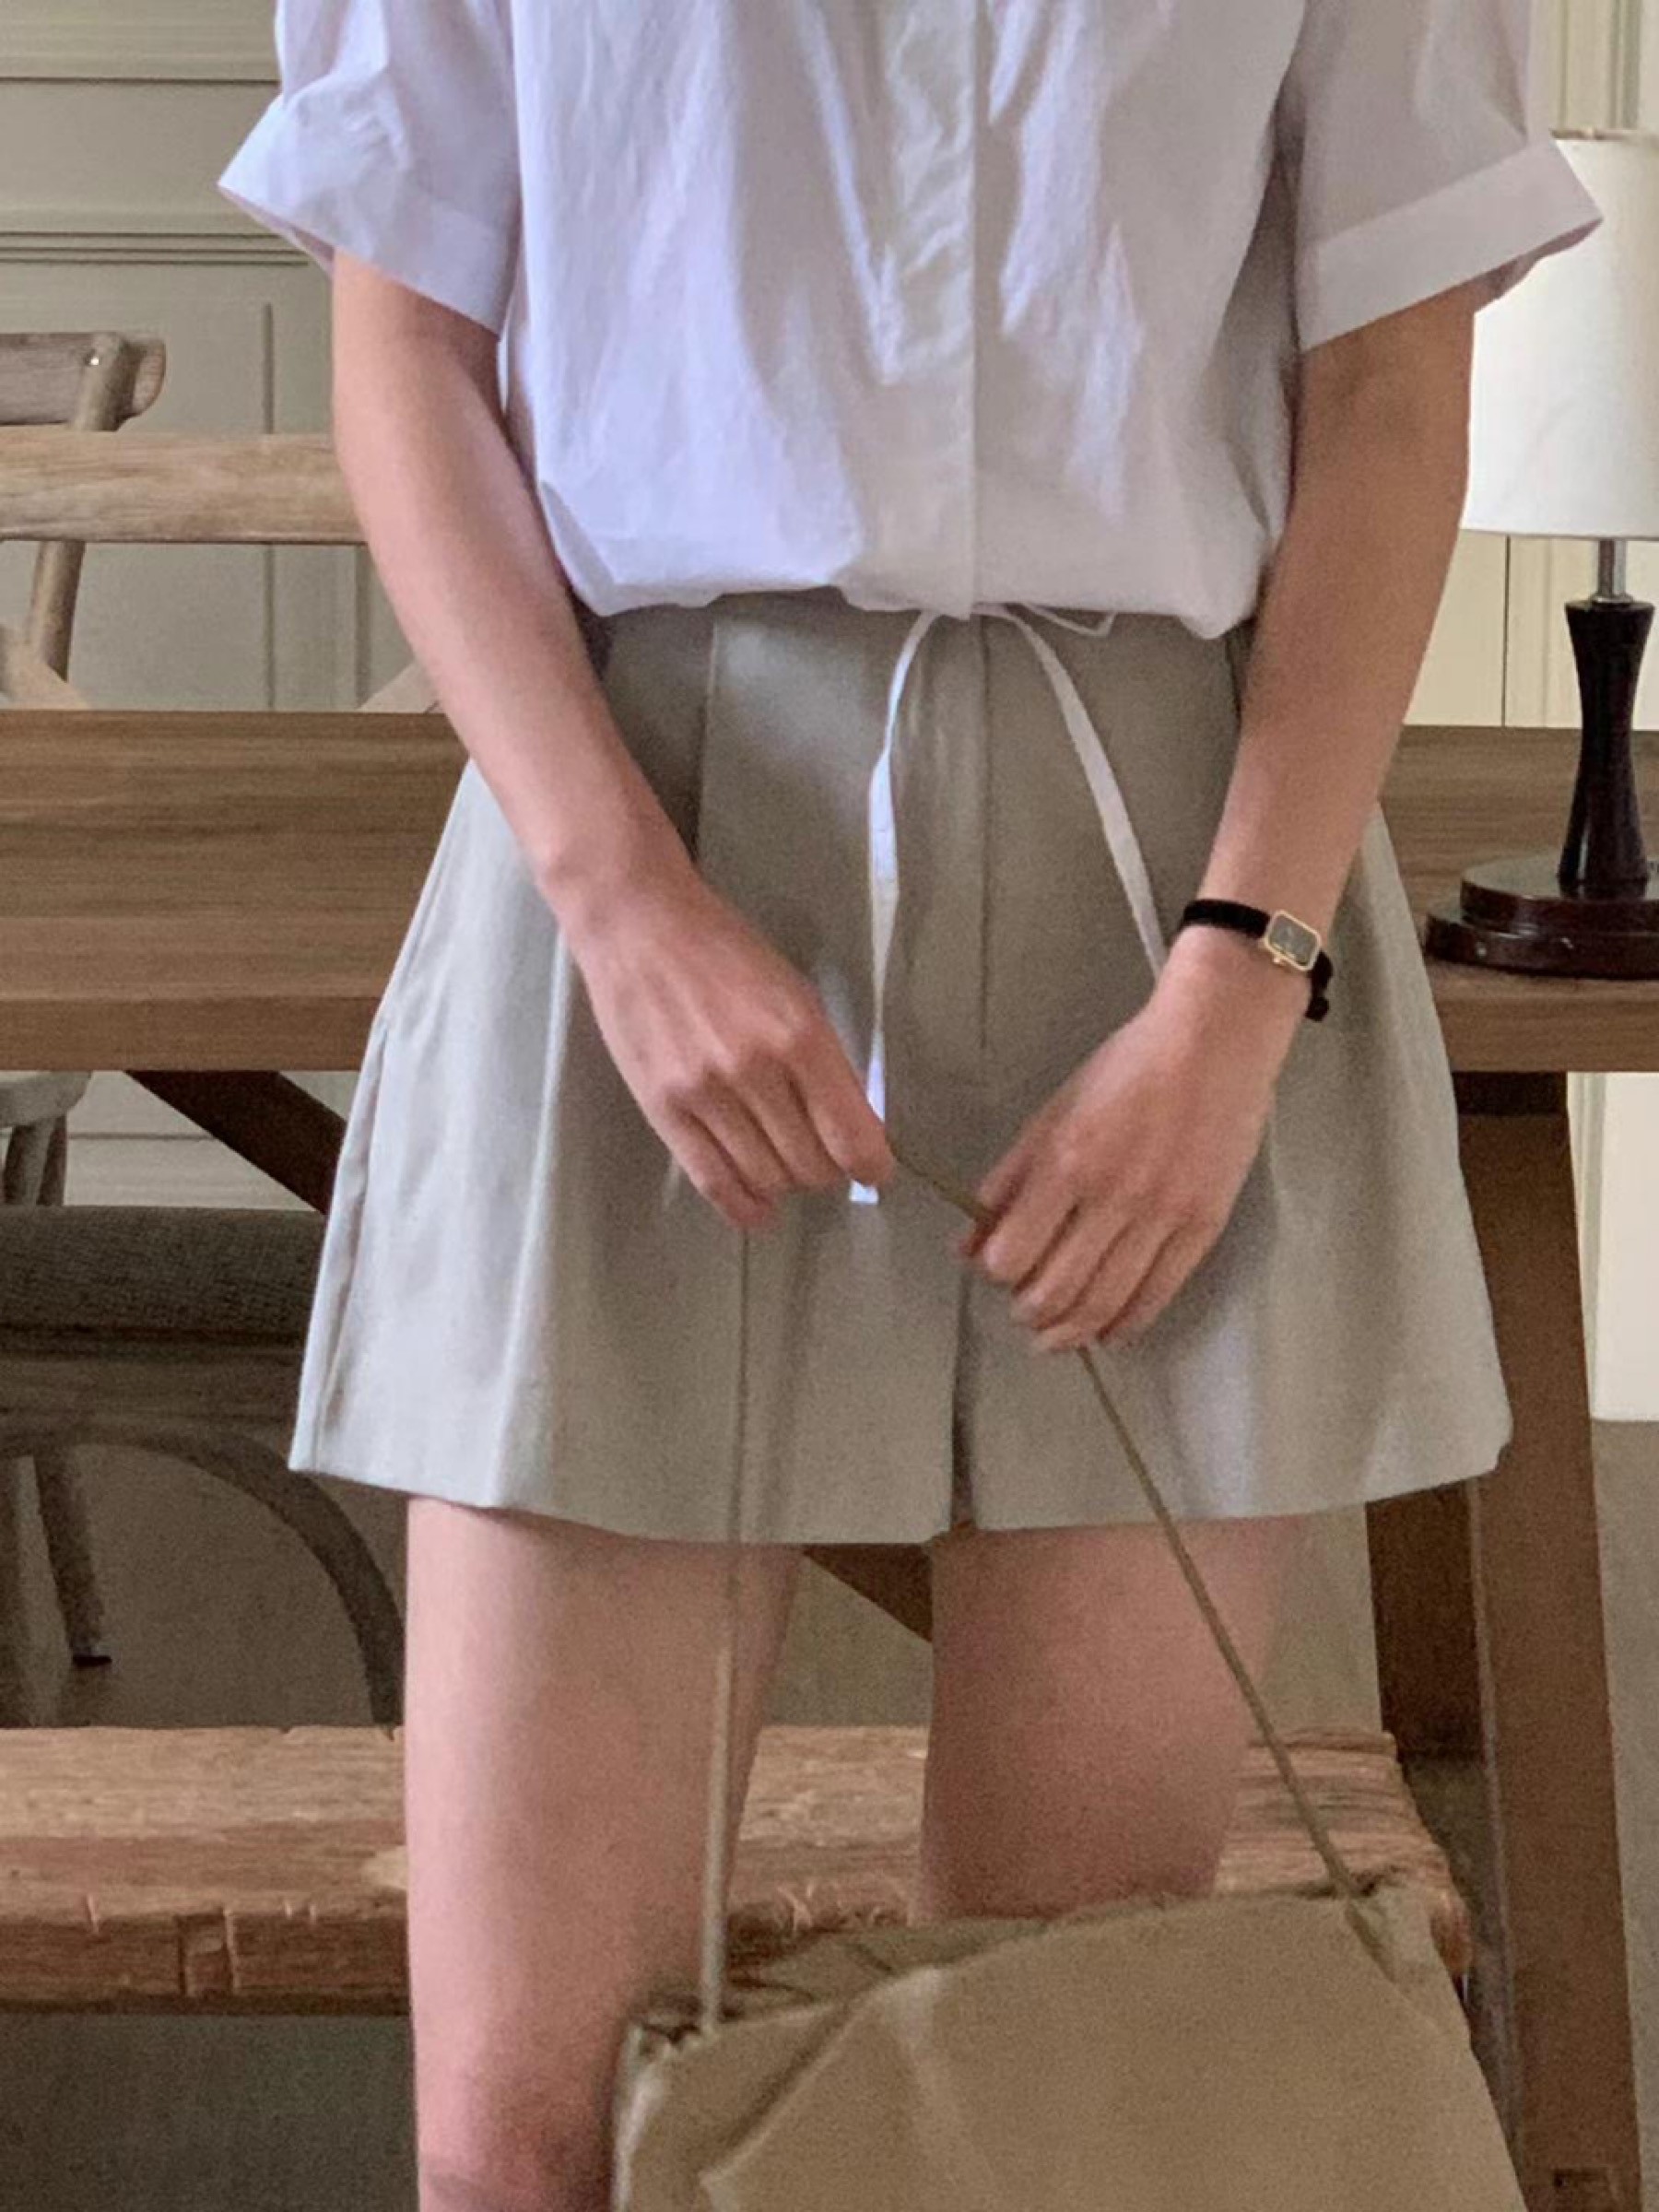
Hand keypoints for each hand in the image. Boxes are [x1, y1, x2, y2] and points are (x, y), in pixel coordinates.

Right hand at [567, 858, 894, 1230]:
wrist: (638, 926)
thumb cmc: (727, 952)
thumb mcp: (796, 994)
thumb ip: (824, 1061)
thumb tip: (852, 1129)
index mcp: (800, 1036)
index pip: (851, 1134)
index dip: (872, 1165)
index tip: (875, 1170)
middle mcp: (755, 1071)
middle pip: (811, 1165)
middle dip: (828, 1173)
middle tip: (824, 1160)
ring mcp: (704, 1094)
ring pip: (766, 1178)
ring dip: (786, 1186)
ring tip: (786, 1170)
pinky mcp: (661, 1109)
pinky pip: (711, 1179)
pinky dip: (742, 1206)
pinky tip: (757, 1211)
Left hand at [963, 927, 1308, 1347]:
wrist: (1215, 1044)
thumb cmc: (1127, 1068)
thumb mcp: (1054, 1113)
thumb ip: (1010, 1180)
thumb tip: (968, 1243)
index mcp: (1067, 1163)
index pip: (1014, 1252)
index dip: (997, 1272)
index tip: (997, 1269)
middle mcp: (1113, 1197)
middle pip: (1057, 1288)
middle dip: (1029, 1311)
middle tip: (1022, 1312)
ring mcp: (1163, 1216)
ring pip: (1106, 1301)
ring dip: (1072, 1332)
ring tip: (1054, 1338)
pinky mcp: (1204, 1226)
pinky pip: (1160, 1293)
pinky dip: (1128, 1323)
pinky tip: (1109, 1333)